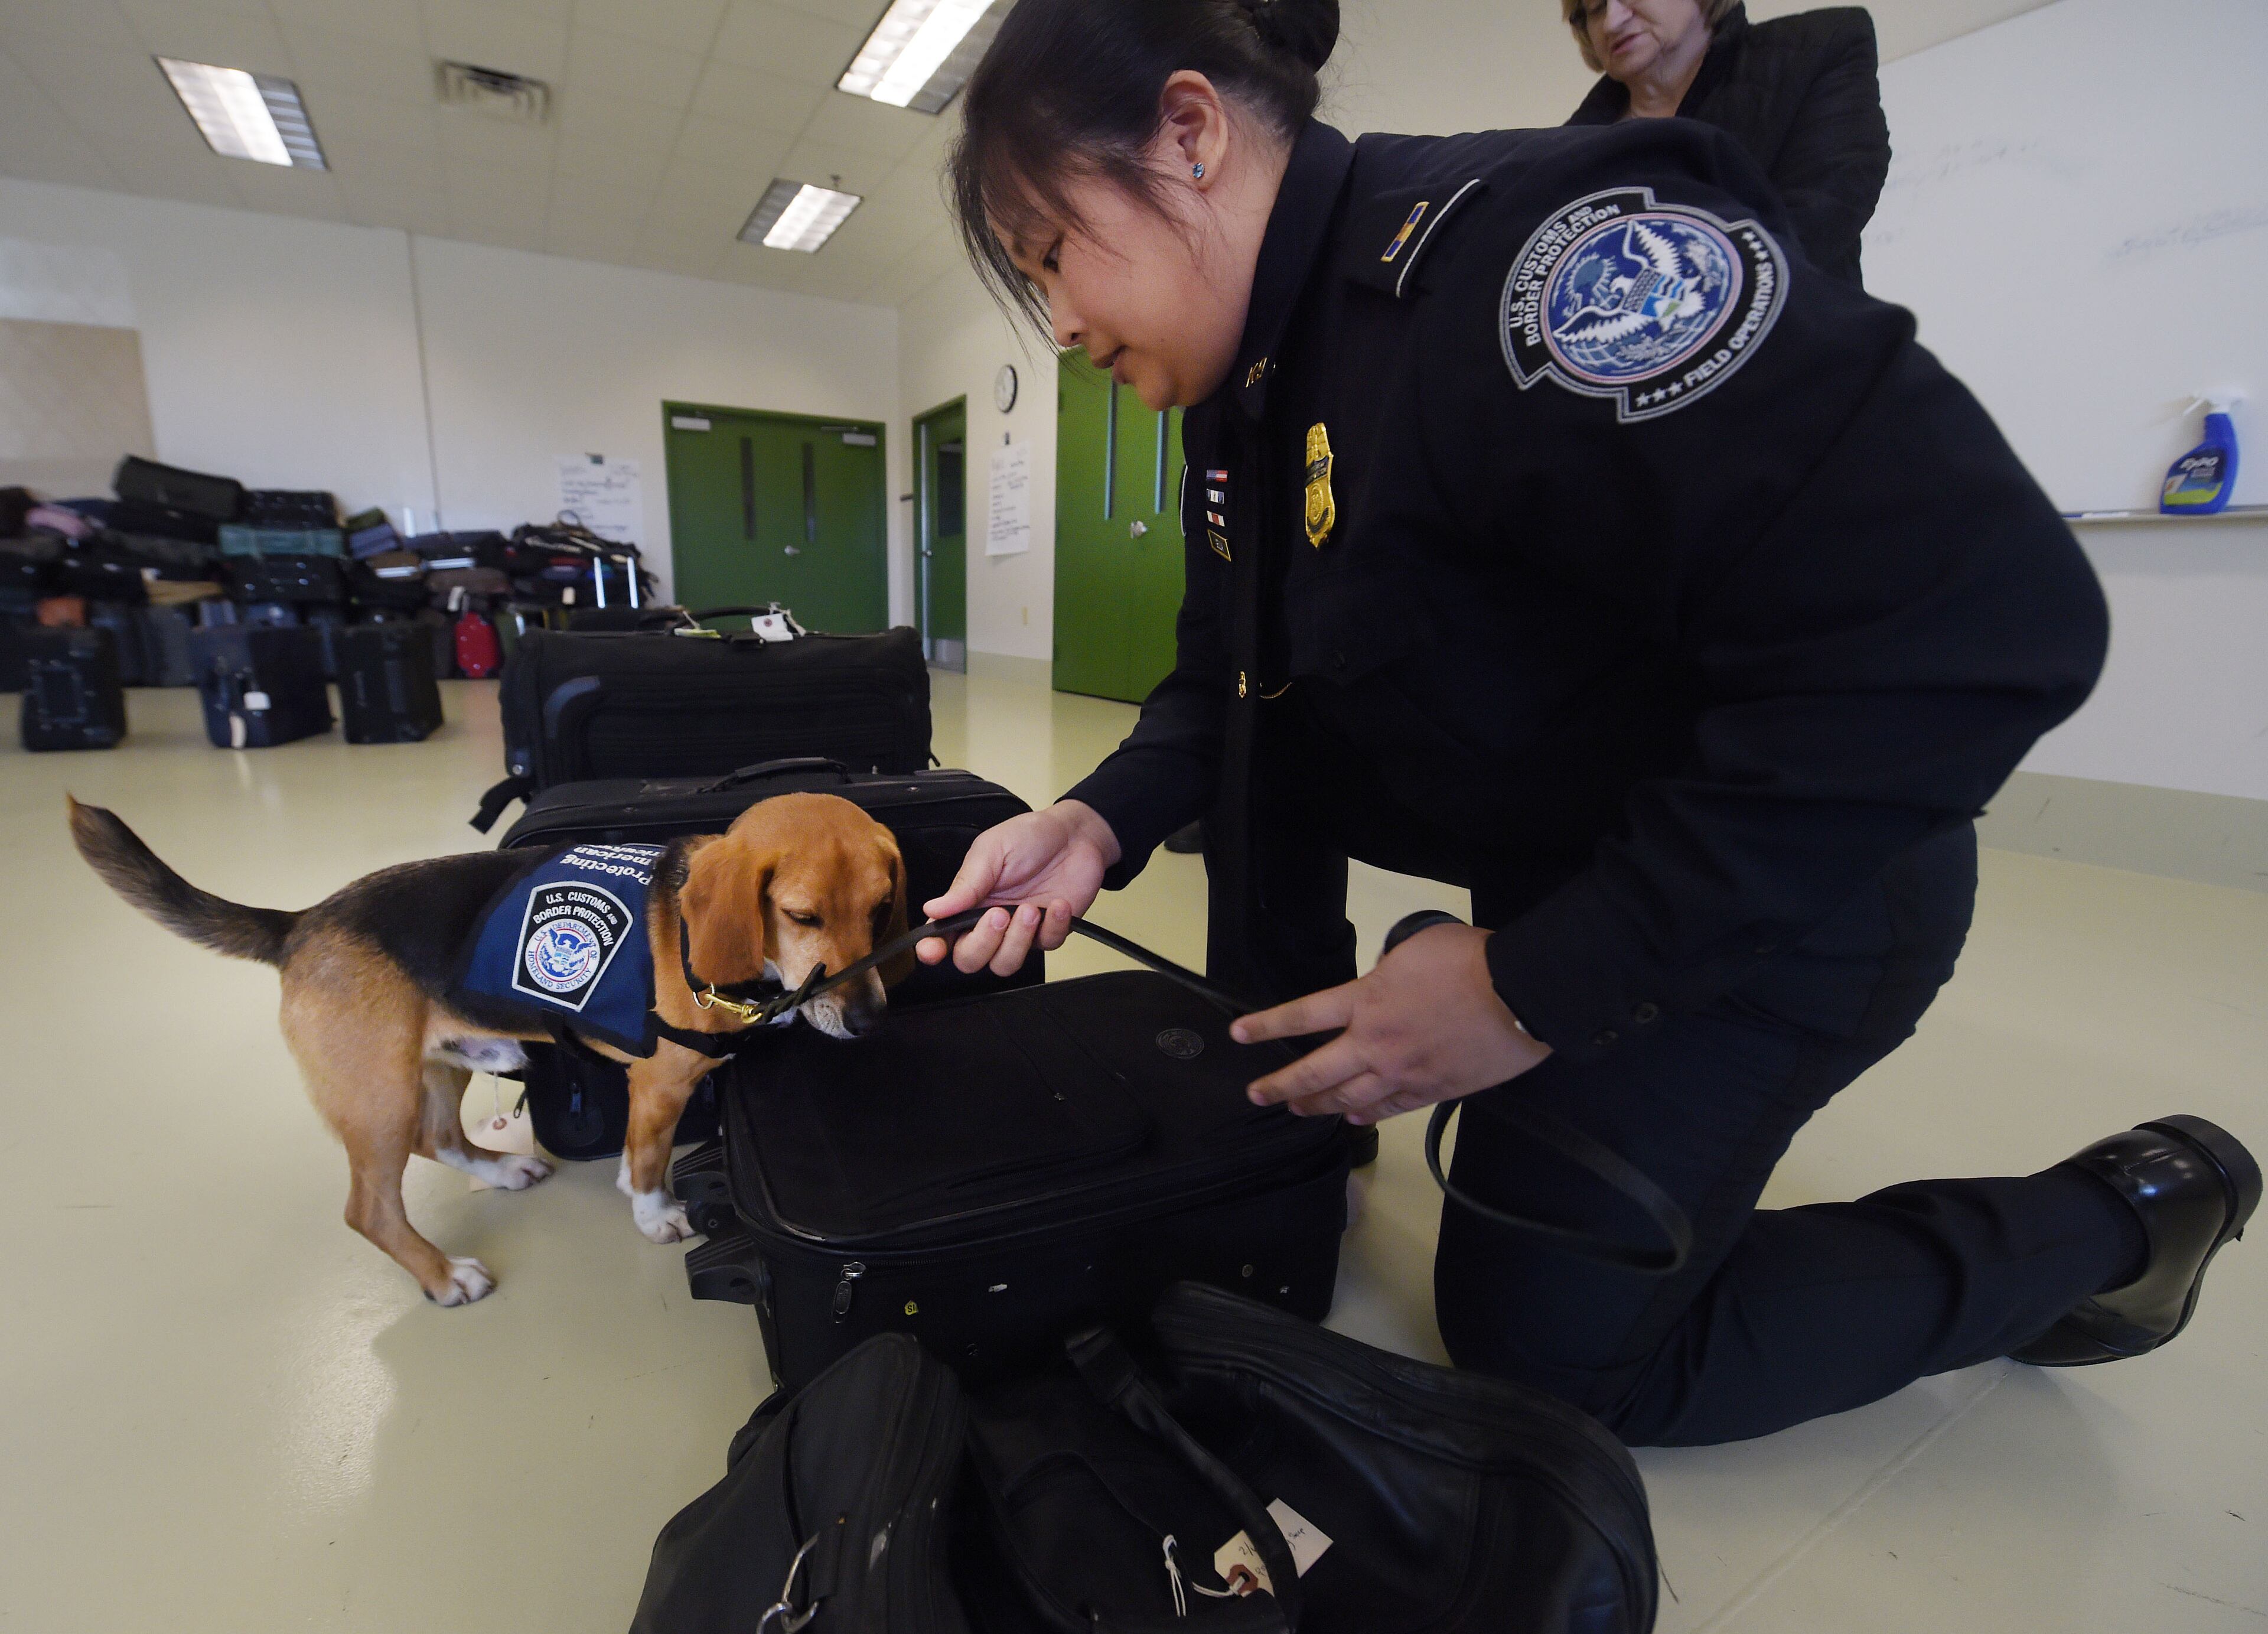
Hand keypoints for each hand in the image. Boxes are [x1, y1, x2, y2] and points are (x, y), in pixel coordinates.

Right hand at [916, 801, 1122, 977]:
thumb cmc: (1027, 837)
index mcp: (967, 903)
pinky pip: (1046, 946)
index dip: (932, 949)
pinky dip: (1053, 927)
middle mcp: (989, 923)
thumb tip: (932, 909)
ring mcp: (1020, 932)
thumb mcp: (991, 851)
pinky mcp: (1050, 932)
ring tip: (1031, 909)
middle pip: (970, 960)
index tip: (932, 950)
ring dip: (1017, 940)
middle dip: (981, 944)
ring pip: (1005, 964)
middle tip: (999, 914)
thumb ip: (965, 884)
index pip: (942, 936)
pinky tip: (1059, 904)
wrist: (1075, 834)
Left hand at [1232, 923, 1550, 1123]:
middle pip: (1316, 1071)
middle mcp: (1374, 1042)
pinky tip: (1354, 1120)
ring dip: (1317, 1106)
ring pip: (1348, 1098)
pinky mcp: (1432, 1091)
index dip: (1266, 1026)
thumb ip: (1386, 970)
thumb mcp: (1414, 950)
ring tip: (1296, 1110)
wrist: (1518, 994)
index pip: (1303, 1015)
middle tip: (1257, 1094)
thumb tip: (1381, 985)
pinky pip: (1389, 1110)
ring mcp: (1402, 1072)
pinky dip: (1367, 1117)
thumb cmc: (1469, 961)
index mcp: (1366, 999)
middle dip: (1281, 1084)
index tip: (1239, 1034)